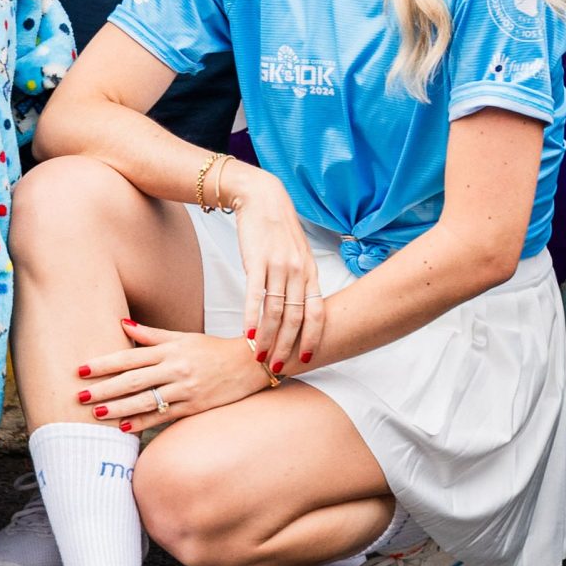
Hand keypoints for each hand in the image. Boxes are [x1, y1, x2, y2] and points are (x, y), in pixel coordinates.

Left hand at [74, 322, 265, 429]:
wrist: (248, 365)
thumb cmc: (212, 350)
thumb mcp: (183, 337)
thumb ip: (152, 335)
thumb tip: (123, 324)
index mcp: (170, 349)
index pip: (130, 356)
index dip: (104, 363)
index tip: (81, 369)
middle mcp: (175, 368)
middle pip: (133, 380)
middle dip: (104, 388)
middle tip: (79, 396)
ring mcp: (185, 389)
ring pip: (145, 400)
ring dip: (118, 408)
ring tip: (96, 414)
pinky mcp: (193, 407)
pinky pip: (163, 416)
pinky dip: (142, 422)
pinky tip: (123, 427)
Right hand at [229, 164, 325, 375]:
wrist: (263, 198)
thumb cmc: (279, 229)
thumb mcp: (298, 254)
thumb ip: (300, 280)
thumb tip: (300, 309)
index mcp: (310, 272)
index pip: (317, 312)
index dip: (312, 338)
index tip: (305, 359)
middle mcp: (298, 271)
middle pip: (296, 318)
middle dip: (287, 346)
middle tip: (277, 367)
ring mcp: (278, 266)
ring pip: (275, 311)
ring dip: (267, 337)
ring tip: (259, 355)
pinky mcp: (257, 260)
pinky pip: (254, 295)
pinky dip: (251, 317)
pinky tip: (247, 333)